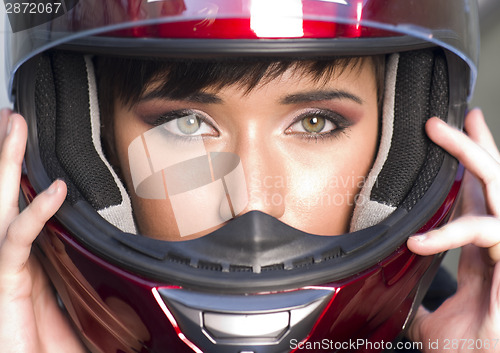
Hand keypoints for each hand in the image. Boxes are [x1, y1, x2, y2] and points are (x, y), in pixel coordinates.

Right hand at [0, 109, 84, 352]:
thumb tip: (125, 267)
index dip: (23, 174)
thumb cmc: (52, 343)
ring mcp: (6, 267)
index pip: (23, 205)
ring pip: (1, 206)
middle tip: (12, 118)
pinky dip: (35, 213)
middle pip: (5, 195)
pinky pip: (16, 241)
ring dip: (6, 165)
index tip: (34, 144)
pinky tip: (56, 190)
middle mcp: (14, 256)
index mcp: (31, 258)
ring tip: (13, 126)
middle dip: (6, 155)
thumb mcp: (81, 304)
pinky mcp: (5, 282)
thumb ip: (95, 279)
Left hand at [407, 109, 499, 351]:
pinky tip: (421, 240)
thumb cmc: (471, 350)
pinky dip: (450, 232)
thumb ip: (417, 306)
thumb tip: (393, 303)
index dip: (465, 169)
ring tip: (439, 131)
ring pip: (497, 185)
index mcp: (483, 251)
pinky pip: (485, 230)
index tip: (451, 141)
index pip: (476, 199)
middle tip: (442, 120)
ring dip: (469, 153)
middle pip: (492, 180)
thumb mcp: (433, 322)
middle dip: (470, 144)